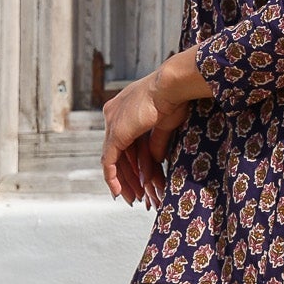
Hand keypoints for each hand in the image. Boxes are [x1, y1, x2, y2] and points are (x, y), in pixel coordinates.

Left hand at [101, 64, 192, 205]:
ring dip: (122, 181)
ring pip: (112, 160)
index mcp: (125, 107)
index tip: (139, 177)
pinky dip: (113, 178)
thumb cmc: (174, 98)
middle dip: (126, 176)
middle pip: (117, 152)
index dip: (130, 161)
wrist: (172, 86)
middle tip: (133, 194)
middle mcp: (114, 114)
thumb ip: (156, 143)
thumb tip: (156, 160)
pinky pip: (109, 162)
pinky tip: (119, 192)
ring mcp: (112, 122)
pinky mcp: (115, 134)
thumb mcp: (164, 125)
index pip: (124, 141)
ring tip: (130, 198)